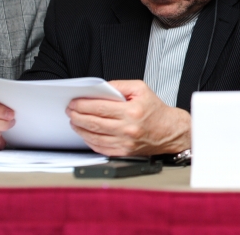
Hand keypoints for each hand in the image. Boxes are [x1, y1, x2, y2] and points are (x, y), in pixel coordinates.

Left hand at [66, 80, 189, 156]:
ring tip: (74, 121)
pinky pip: (100, 148)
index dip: (83, 104)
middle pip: (94, 122)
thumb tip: (100, 89)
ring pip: (94, 136)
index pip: (100, 107)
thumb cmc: (156, 110)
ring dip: (80, 128)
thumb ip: (119, 86)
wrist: (169, 131)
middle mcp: (128, 128)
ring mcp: (125, 142)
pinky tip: (85, 133)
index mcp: (132, 111)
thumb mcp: (141, 89)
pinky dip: (89, 140)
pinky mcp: (123, 152)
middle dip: (77, 116)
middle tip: (70, 111)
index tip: (74, 102)